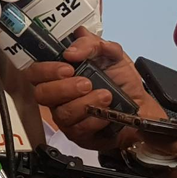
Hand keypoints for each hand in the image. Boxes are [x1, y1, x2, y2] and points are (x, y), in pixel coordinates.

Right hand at [25, 27, 164, 150]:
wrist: (142, 107)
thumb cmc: (121, 81)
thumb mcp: (112, 54)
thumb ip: (93, 43)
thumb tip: (73, 47)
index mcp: (59, 73)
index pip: (35, 71)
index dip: (45, 70)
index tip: (67, 67)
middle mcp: (57, 95)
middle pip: (41, 94)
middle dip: (63, 88)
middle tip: (86, 83)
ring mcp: (65, 116)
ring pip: (61, 113)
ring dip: (85, 103)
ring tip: (106, 96)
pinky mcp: (77, 134)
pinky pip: (78, 129)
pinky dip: (95, 119)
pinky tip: (106, 112)